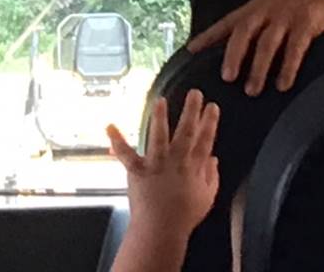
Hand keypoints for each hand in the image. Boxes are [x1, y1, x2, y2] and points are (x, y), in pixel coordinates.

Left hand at [107, 90, 220, 252]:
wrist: (160, 231)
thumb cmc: (184, 216)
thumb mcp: (207, 197)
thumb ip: (212, 176)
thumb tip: (214, 157)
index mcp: (193, 168)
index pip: (205, 140)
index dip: (210, 122)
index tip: (212, 106)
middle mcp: (176, 162)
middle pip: (186, 132)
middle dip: (191, 111)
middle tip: (195, 92)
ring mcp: (156, 165)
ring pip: (158, 137)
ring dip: (159, 118)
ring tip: (160, 100)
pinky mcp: (137, 171)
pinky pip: (125, 154)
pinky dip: (117, 141)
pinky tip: (110, 126)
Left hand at [187, 0, 323, 94]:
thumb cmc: (315, 4)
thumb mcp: (283, 9)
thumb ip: (264, 26)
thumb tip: (243, 54)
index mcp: (261, 3)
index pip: (229, 20)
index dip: (209, 35)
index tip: (190, 51)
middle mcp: (271, 5)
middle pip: (244, 31)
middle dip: (232, 56)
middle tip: (226, 79)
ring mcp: (290, 11)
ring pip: (267, 42)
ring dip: (258, 68)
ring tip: (252, 89)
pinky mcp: (310, 19)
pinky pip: (295, 46)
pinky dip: (287, 67)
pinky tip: (283, 84)